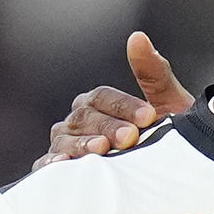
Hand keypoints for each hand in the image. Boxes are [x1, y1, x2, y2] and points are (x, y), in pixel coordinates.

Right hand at [39, 32, 194, 165]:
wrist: (167, 176)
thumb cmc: (165, 138)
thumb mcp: (167, 104)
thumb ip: (153, 72)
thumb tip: (137, 37)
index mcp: (98, 103)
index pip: (103, 98)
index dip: (124, 106)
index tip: (148, 116)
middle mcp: (77, 121)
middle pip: (85, 118)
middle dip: (108, 126)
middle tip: (131, 137)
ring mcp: (65, 144)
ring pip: (66, 139)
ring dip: (83, 143)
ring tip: (102, 149)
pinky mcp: (58, 172)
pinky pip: (46, 166)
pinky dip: (51, 163)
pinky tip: (63, 162)